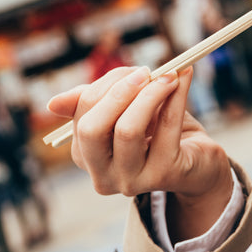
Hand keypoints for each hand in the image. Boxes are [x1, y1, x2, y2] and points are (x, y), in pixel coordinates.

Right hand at [47, 66, 233, 237]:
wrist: (198, 161)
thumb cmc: (157, 130)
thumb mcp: (124, 111)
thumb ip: (99, 100)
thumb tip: (53, 104)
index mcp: (86, 155)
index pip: (81, 114)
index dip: (106, 86)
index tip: (132, 71)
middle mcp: (102, 175)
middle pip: (92, 129)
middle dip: (118, 92)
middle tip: (144, 71)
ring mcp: (131, 180)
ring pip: (128, 130)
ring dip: (149, 93)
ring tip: (170, 75)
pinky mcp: (163, 176)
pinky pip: (166, 128)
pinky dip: (176, 96)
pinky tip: (183, 78)